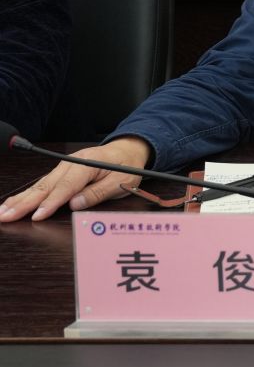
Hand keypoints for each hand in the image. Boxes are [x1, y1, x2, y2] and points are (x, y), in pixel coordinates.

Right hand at [0, 136, 150, 222]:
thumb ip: (97, 193)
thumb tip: (74, 205)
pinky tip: (13, 203)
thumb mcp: (121, 181)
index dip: (51, 203)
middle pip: (45, 186)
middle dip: (24, 203)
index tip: (37, 216)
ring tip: (2, 212)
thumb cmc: (126, 167)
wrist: (128, 150)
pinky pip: (41, 184)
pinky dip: (26, 195)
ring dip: (19, 200)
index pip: (66, 187)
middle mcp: (70, 165)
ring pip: (39, 185)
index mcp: (87, 165)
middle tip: (5, 216)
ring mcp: (63, 168)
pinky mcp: (60, 173)